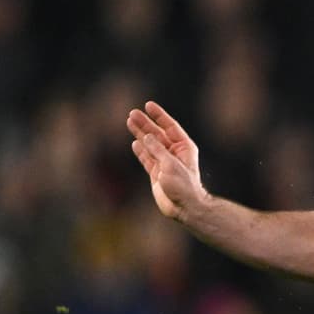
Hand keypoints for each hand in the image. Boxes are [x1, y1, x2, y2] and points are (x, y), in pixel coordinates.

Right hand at [126, 101, 208, 219]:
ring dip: (140, 133)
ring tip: (129, 121)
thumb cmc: (183, 186)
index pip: (170, 127)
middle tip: (132, 113)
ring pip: (150, 144)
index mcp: (184, 147)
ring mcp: (165, 162)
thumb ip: (157, 149)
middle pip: (157, 134)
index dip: (159, 116)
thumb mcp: (170, 165)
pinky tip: (135, 142)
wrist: (184, 207)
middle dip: (145, 123)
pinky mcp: (157, 173)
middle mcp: (174, 153)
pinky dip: (140, 151)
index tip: (148, 105)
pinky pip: (147, 158)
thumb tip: (145, 136)